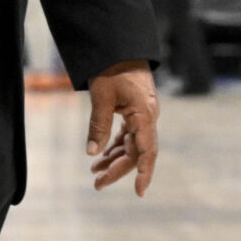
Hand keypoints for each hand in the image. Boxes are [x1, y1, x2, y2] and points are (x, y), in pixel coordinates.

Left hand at [86, 61, 159, 195]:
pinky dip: (116, 145)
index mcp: (145, 115)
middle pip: (137, 151)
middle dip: (118, 169)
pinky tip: (102, 154)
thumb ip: (99, 126)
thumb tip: (92, 153)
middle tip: (97, 184)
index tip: (139, 192)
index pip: (147, 151)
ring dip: (115, 158)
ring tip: (95, 172)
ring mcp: (143, 114)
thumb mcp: (102, 97)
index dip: (144, 173)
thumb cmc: (112, 70)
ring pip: (132, 144)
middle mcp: (148, 117)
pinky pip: (129, 134)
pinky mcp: (136, 110)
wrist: (120, 48)